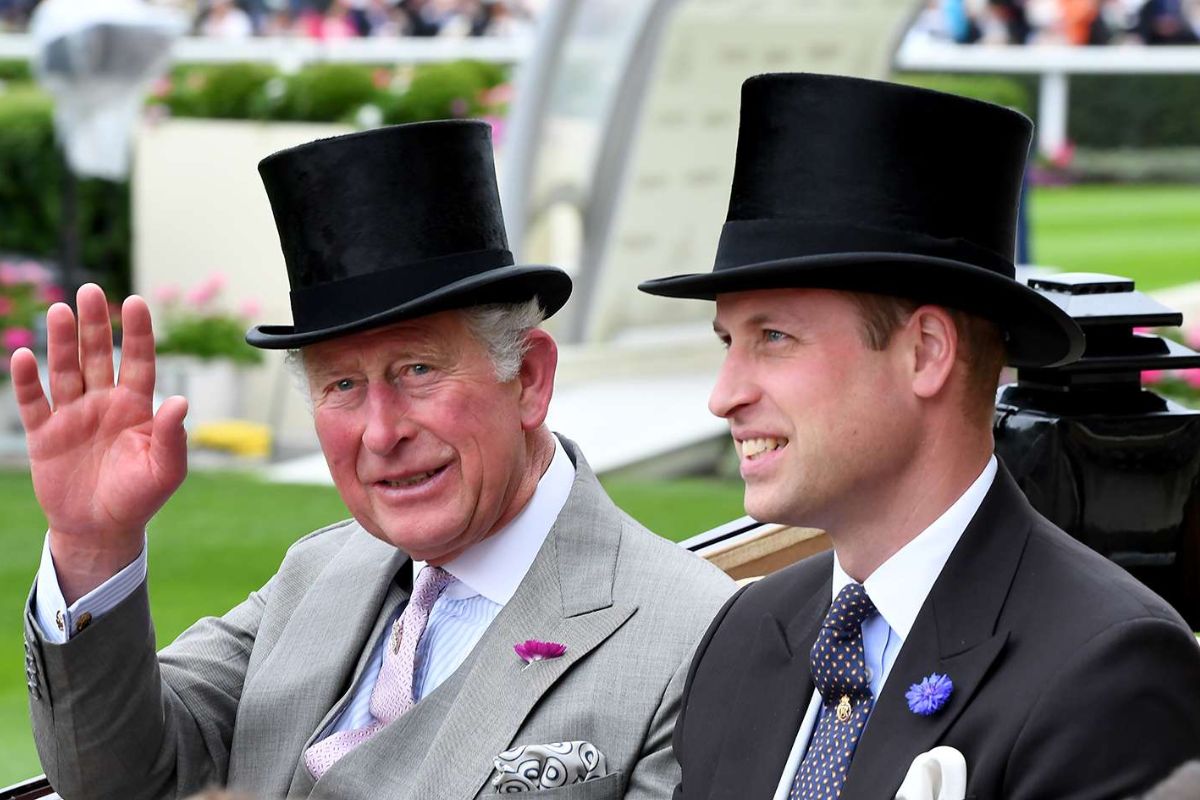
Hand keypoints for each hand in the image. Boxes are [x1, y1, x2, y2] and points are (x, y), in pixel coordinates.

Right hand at [10, 283, 187, 602]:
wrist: (101, 529)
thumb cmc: (140, 498)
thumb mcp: (166, 470)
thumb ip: (172, 436)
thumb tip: (181, 401)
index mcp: (137, 407)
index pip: (139, 361)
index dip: (137, 333)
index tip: (135, 302)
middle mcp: (104, 403)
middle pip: (99, 355)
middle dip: (95, 324)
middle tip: (90, 290)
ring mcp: (73, 415)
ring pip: (66, 370)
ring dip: (62, 342)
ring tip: (60, 311)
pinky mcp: (46, 434)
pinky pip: (34, 401)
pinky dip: (28, 380)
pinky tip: (26, 356)